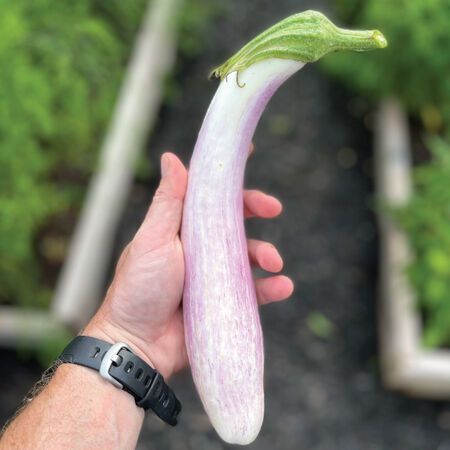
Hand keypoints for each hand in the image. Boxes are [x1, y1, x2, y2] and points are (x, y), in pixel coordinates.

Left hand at [84, 147, 293, 378]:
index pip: (207, 195)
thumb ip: (168, 202)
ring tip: (274, 261)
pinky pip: (254, 291)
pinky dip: (271, 287)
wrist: (137, 344)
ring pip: (248, 255)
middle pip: (234, 220)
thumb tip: (171, 158)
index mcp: (181, 228)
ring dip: (266, 253)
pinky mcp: (224, 302)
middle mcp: (199, 248)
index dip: (227, 176)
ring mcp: (213, 276)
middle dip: (256, 209)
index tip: (247, 154)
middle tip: (274, 208)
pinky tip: (283, 286)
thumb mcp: (152, 239)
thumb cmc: (138, 288)